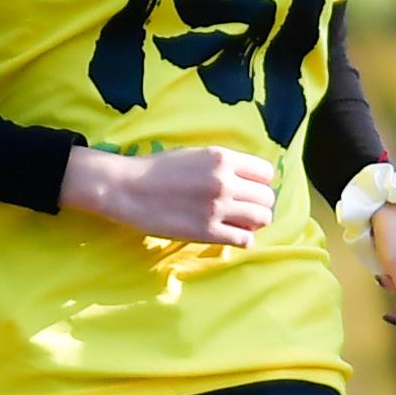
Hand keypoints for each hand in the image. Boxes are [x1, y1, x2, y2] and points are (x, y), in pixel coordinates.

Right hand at [65, 145, 276, 246]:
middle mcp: (224, 181)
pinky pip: (244, 239)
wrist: (128, 188)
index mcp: (222, 158)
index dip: (260, 182)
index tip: (250, 188)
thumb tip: (248, 180)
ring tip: (241, 222)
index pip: (265, 172)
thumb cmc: (158, 170)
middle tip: (245, 208)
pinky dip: (243, 239)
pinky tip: (231, 235)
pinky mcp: (208, 231)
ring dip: (255, 222)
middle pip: (267, 197)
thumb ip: (223, 164)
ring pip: (262, 218)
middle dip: (259, 203)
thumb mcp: (196, 154)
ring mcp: (218, 207)